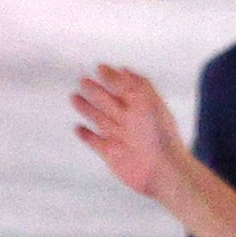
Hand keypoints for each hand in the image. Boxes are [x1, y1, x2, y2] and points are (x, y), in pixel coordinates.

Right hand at [71, 63, 184, 206]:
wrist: (160, 169)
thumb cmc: (159, 135)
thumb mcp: (148, 103)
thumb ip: (135, 86)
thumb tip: (123, 70)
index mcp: (141, 106)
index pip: (124, 87)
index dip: (112, 77)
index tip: (100, 67)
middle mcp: (129, 119)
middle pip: (109, 101)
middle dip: (96, 90)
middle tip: (83, 80)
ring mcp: (119, 136)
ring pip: (99, 118)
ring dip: (87, 108)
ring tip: (74, 97)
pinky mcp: (110, 153)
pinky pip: (94, 141)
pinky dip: (86, 135)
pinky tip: (78, 128)